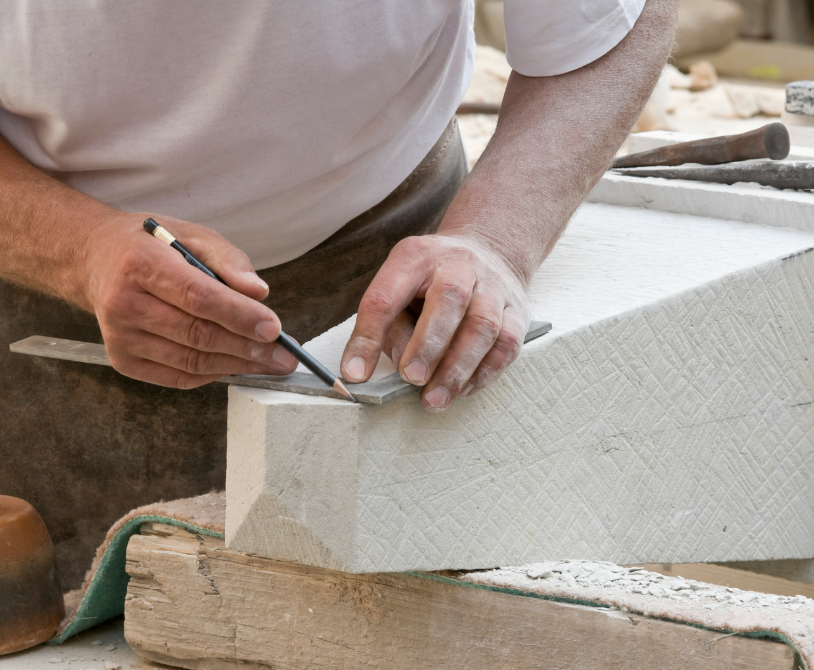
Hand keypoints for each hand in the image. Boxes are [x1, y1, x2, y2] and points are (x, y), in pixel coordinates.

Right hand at [82, 213, 296, 387]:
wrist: (98, 261)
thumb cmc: (154, 247)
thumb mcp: (192, 235)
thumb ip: (229, 260)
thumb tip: (260, 292)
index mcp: (140, 263)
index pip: (198, 296)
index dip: (239, 315)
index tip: (274, 328)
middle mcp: (123, 303)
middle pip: (197, 334)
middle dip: (247, 348)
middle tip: (284, 355)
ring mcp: (120, 336)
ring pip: (191, 361)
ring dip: (237, 365)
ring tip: (270, 363)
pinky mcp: (123, 360)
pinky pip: (179, 377)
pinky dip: (214, 374)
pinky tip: (238, 365)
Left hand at [340, 234, 529, 410]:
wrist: (489, 251)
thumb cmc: (431, 283)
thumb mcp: (399, 289)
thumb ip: (391, 327)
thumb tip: (400, 369)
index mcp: (416, 257)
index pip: (387, 294)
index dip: (368, 336)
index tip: (355, 373)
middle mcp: (460, 264)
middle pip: (449, 300)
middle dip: (428, 345)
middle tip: (411, 378)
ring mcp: (494, 286)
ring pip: (482, 326)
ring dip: (457, 368)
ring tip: (434, 399)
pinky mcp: (518, 311)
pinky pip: (506, 344)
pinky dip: (484, 373)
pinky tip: (462, 390)